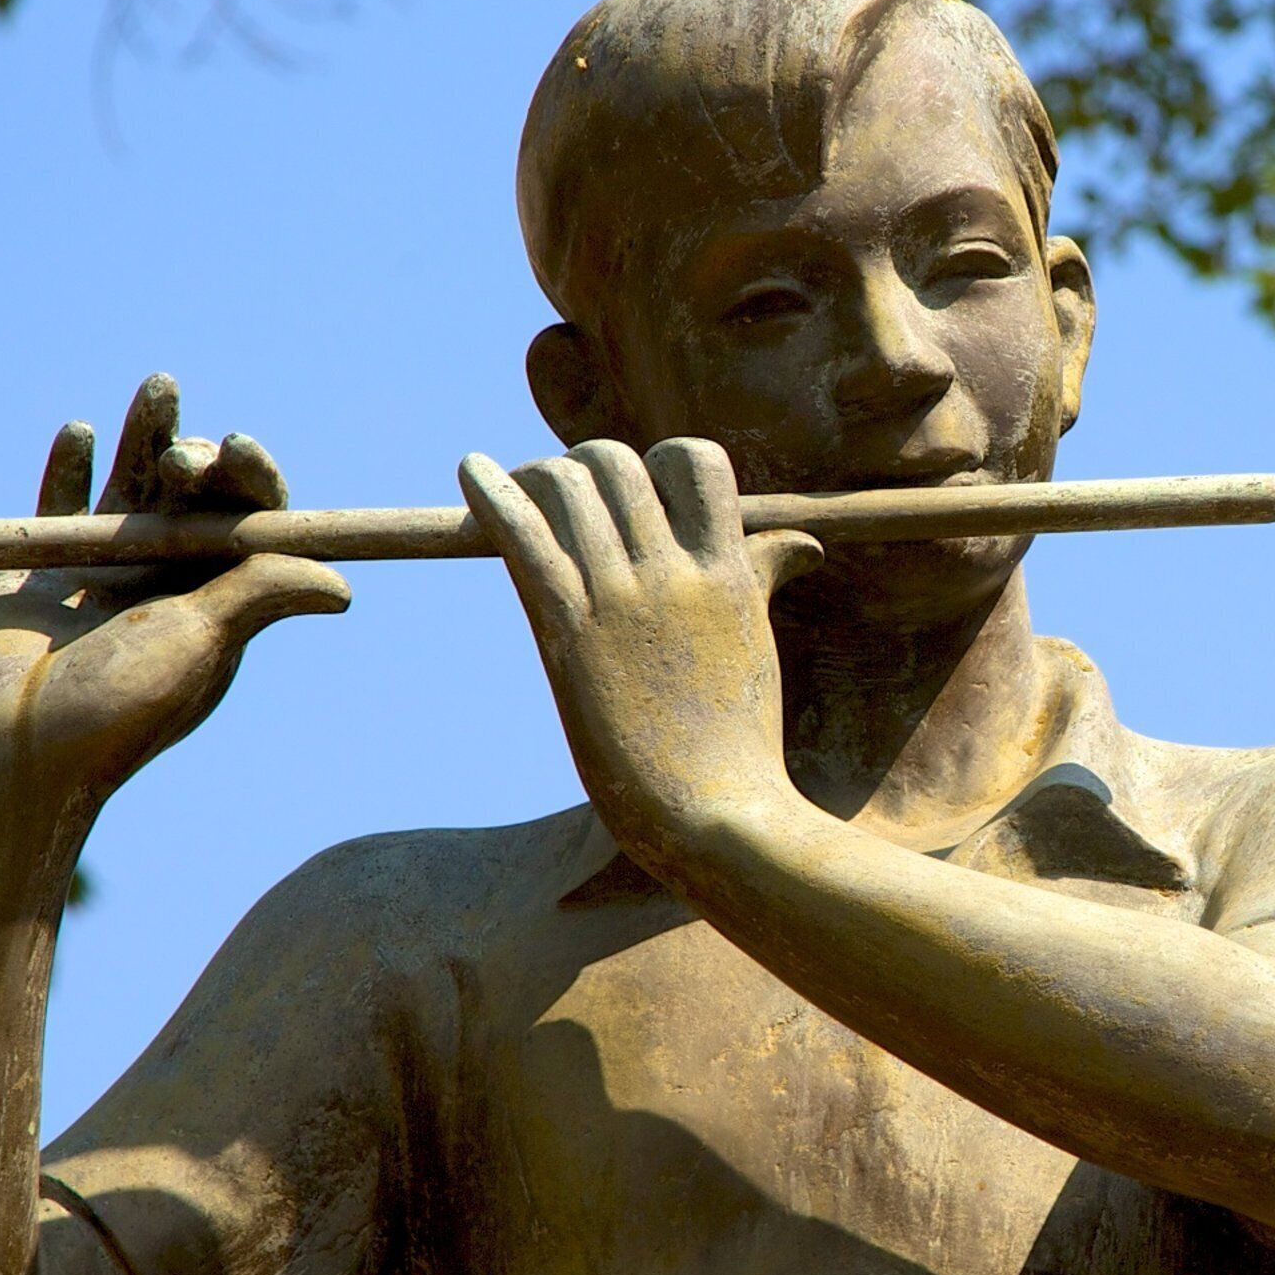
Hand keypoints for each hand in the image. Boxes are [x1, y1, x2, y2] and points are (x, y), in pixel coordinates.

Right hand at [0, 373, 350, 808]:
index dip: (251, 483)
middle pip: (191, 499)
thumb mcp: (201, 644)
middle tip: (187, 457)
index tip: (239, 452)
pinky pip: (59, 504)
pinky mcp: (40, 568)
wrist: (11, 748)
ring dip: (145, 437)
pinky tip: (82, 432)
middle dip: (196, 461)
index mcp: (217, 604)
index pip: (249, 527)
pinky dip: (70, 467)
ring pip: (130, 489)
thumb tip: (344, 586)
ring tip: (162, 388)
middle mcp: (165, 583)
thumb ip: (258, 595)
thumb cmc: (116, 705)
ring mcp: (101, 572)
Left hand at [459, 436, 823, 867]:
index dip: (657, 464)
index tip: (633, 496)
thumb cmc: (738, 745)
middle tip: (559, 502)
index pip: (695, 460)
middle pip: (616, 463)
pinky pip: (522, 533)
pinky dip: (489, 492)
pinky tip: (470, 473)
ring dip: (532, 479)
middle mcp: (673, 569)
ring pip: (566, 485)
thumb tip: (805, 545)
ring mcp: (622, 597)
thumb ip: (763, 578)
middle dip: (582, 468)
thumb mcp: (755, 644)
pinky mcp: (570, 628)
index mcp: (727, 570)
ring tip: (512, 493)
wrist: (715, 814)